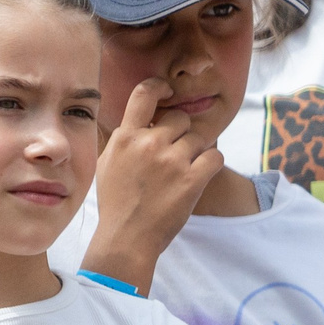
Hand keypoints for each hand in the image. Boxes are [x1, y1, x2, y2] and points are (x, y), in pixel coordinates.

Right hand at [81, 78, 222, 287]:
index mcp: (125, 137)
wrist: (127, 237)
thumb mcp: (108, 163)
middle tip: (176, 155)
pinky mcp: (192, 179)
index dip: (159, 87)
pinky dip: (212, 164)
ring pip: (198, 138)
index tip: (168, 90)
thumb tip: (140, 122)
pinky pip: (215, 156)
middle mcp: (149, 143)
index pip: (143, 94)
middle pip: (180, 119)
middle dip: (182, 133)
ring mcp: (171, 161)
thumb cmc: (117, 203)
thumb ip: (124, 139)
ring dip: (197, 152)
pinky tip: (201, 174)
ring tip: (184, 171)